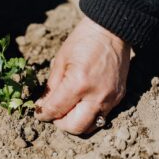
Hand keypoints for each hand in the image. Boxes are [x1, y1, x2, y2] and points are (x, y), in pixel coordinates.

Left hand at [35, 17, 130, 134]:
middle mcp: (97, 95)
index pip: (56, 110)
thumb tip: (43, 107)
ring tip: (68, 111)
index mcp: (78, 83)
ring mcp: (110, 99)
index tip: (39, 113)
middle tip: (54, 114)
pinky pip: (101, 117)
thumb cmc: (83, 41)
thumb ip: (51, 88)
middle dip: (60, 124)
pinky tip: (81, 104)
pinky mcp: (119, 98)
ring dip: (75, 123)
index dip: (43, 114)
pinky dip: (88, 116)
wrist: (111, 31)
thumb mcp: (60, 61)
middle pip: (75, 127)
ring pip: (90, 127)